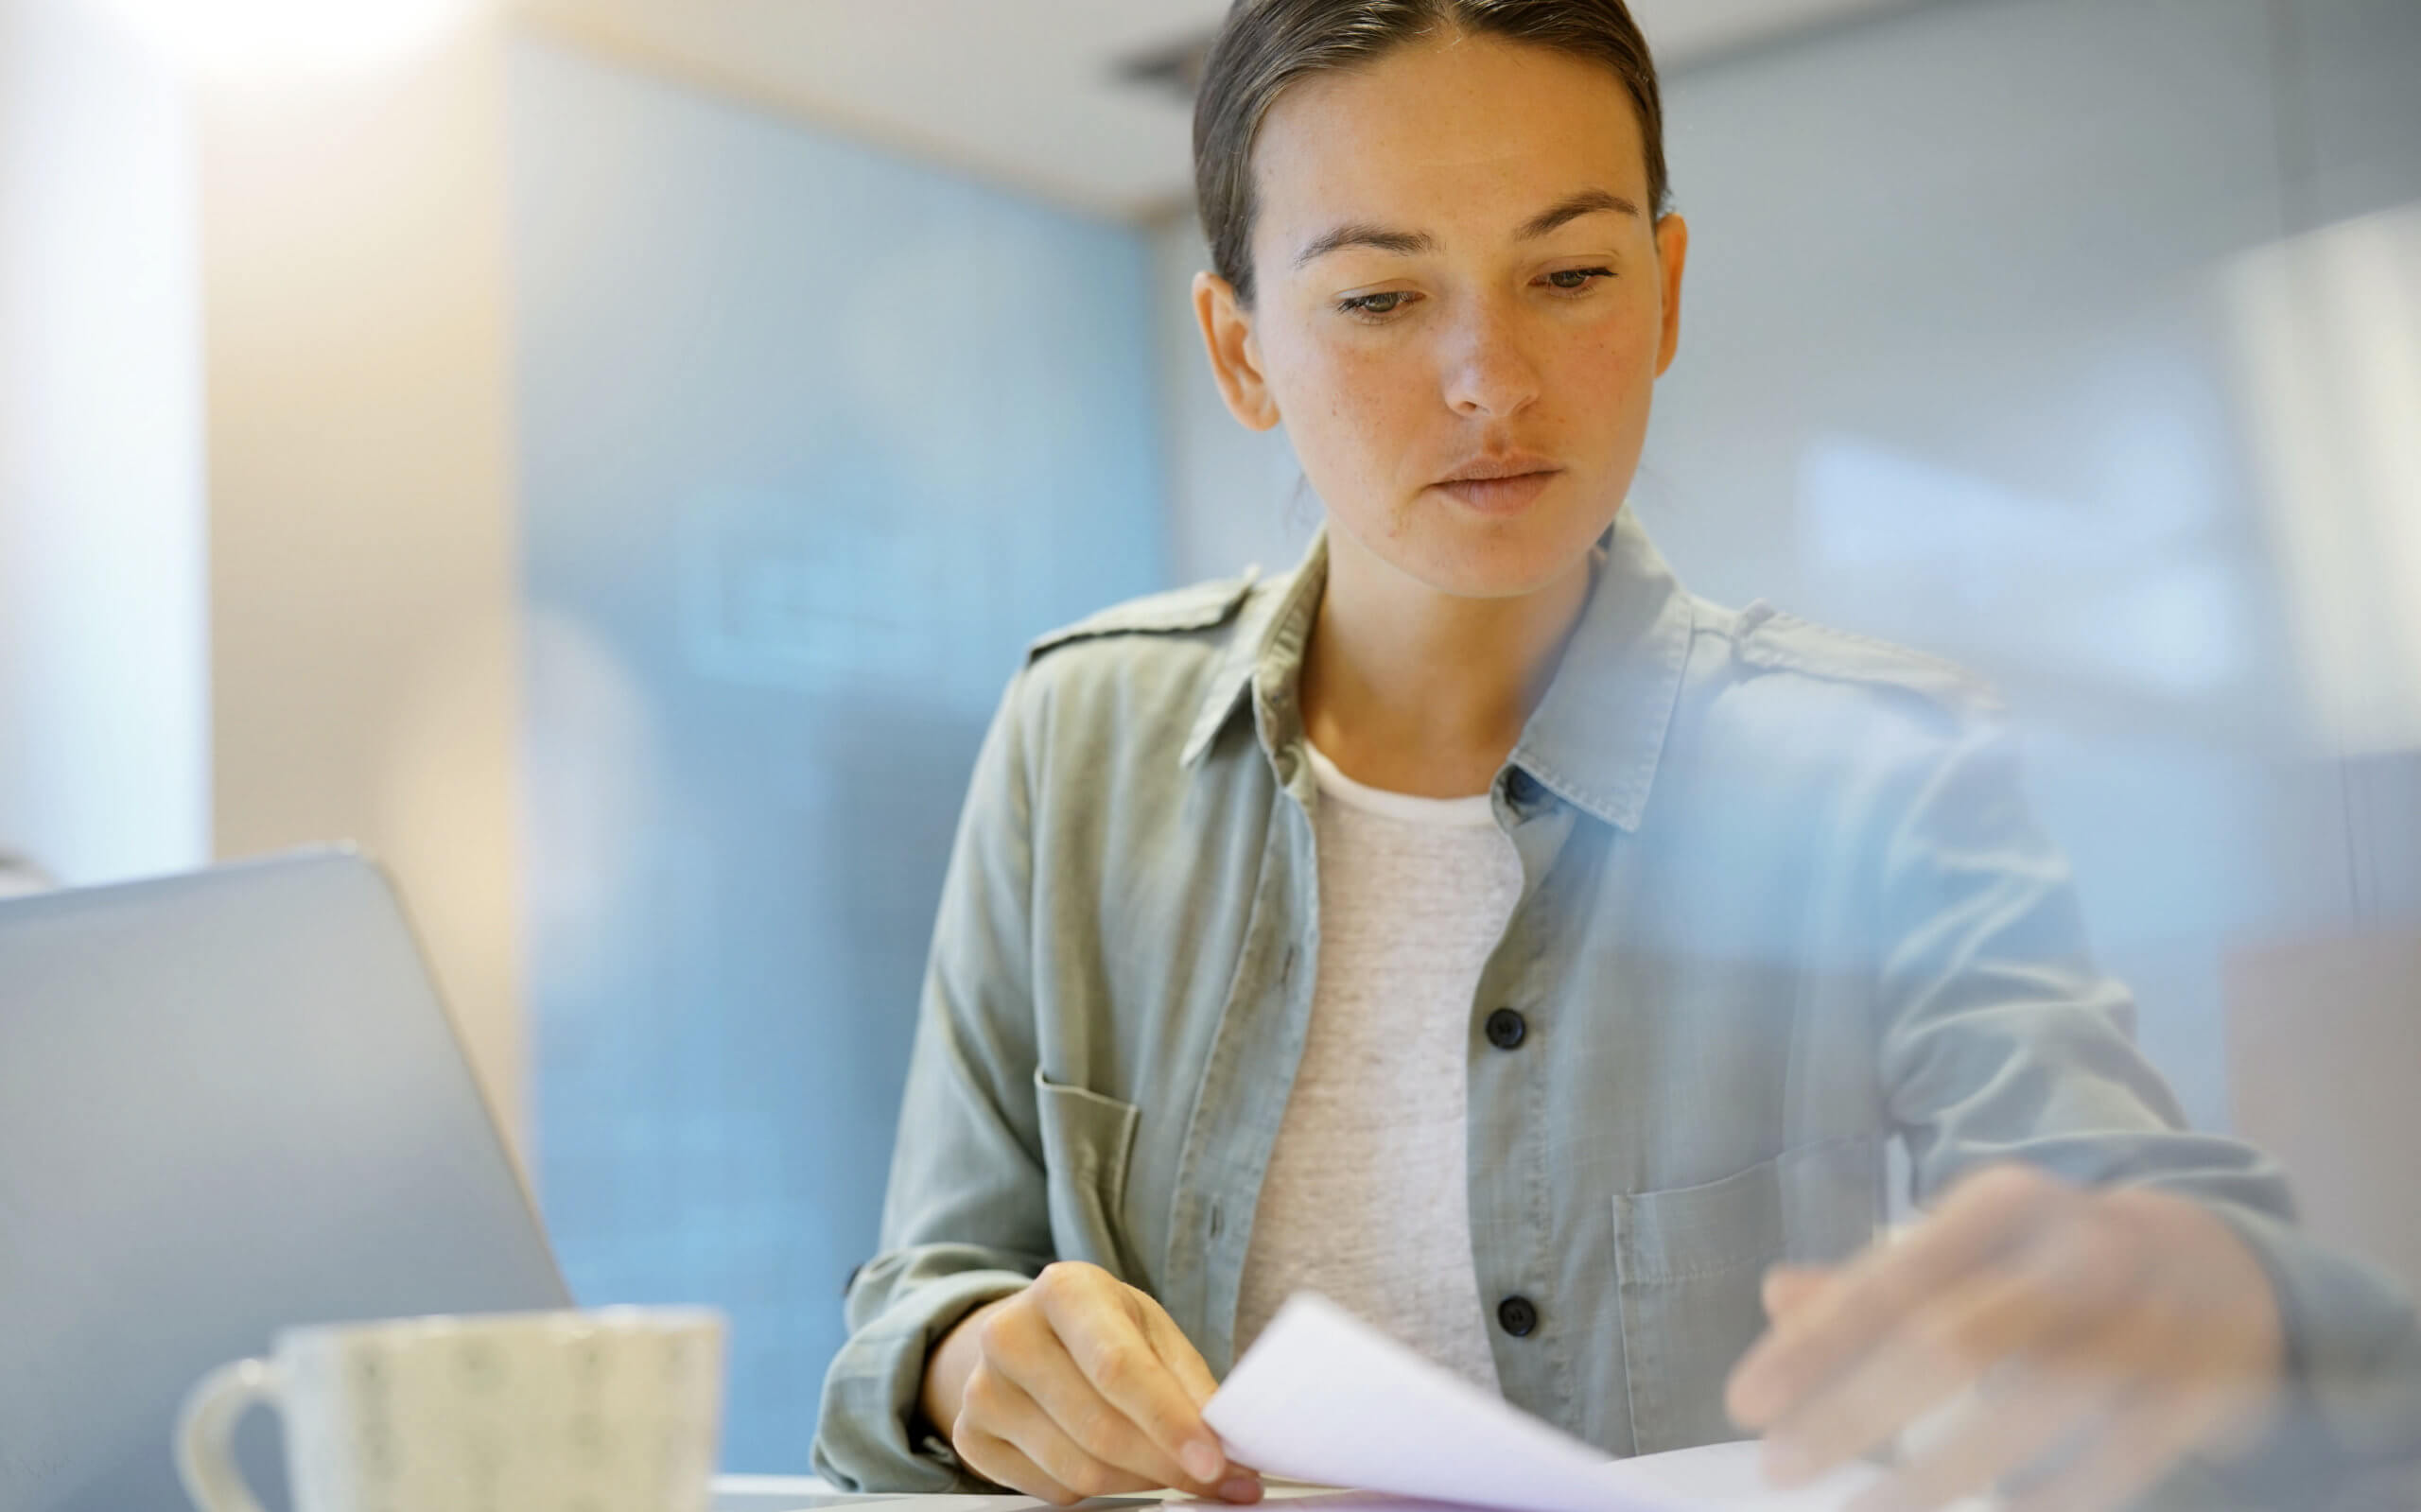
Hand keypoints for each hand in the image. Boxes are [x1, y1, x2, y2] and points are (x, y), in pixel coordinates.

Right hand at [922, 1261, 1262, 1505]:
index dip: (1170, 1421)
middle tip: (1217, 1480)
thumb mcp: (1151, 1330)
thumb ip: (1190, 1383)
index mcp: (1063, 1290)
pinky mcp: (972, 1437)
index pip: (1118, 1367)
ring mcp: (982, 1390)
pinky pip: (1053, 1489)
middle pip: (1100, 1428)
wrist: (1027, 1335)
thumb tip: (1228, 1441)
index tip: (1215, 1463)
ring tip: (1168, 1466)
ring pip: (1080, 1469)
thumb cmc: (1102, 1330)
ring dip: (1141, 1480)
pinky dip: (1100, 1489)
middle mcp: (1009, 1334)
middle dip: (1168, 1464)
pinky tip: (1119, 1465)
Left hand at [1723, 1163, 2285, 1511]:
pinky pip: (2106, 1469)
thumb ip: (1871, 1281)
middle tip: (1775, 1470)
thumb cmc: (2045, 1263)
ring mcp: (2151, 1324)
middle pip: (1955, 1344)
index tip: (1743, 1405)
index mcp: (2005, 1205)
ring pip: (2029, 1413)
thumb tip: (1776, 1296)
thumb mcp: (1964, 1248)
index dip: (1816, 1344)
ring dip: (1933, 1477)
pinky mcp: (2203, 1393)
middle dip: (1856, 1416)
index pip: (1895, 1279)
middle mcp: (2082, 1252)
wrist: (2221, 1264)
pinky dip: (2040, 1502)